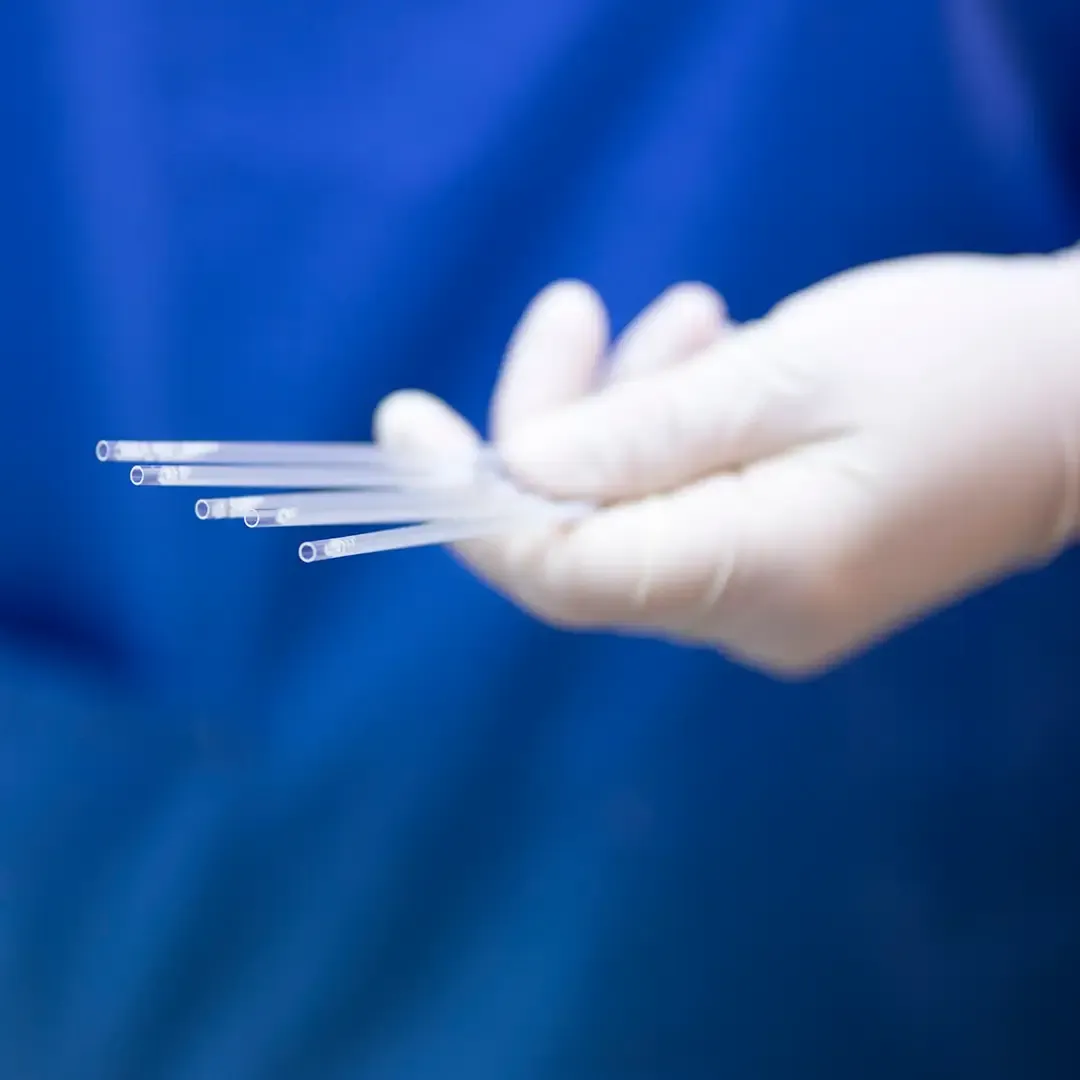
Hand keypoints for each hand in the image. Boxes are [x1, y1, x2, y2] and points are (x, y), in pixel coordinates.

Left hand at [374, 250, 1079, 675]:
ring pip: (628, 514)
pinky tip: (711, 356)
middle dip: (554, 423)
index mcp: (761, 575)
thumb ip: (644, 430)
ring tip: (695, 317)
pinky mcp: (776, 570)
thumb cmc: (965, 366)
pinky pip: (677, 508)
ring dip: (623, 411)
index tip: (403, 422)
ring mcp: (764, 603)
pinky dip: (667, 433)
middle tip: (575, 310)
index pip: (559, 575)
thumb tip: (515, 467)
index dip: (467, 503)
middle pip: (582, 536)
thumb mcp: (792, 371)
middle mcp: (752, 618)